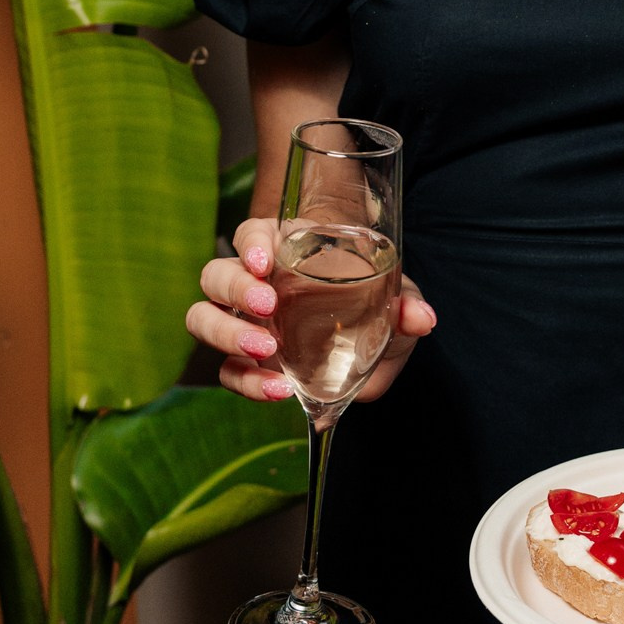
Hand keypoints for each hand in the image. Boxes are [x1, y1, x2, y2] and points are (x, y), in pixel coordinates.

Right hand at [186, 215, 436, 405]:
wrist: (368, 342)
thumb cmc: (373, 302)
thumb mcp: (394, 299)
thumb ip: (406, 305)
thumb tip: (421, 318)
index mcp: (285, 251)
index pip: (251, 233)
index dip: (252, 242)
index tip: (266, 260)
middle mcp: (254, 284)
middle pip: (216, 274)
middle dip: (235, 288)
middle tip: (268, 306)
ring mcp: (243, 323)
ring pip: (203, 317)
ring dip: (226, 333)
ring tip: (266, 349)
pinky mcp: (245, 362)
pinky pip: (227, 371)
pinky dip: (246, 381)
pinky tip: (278, 389)